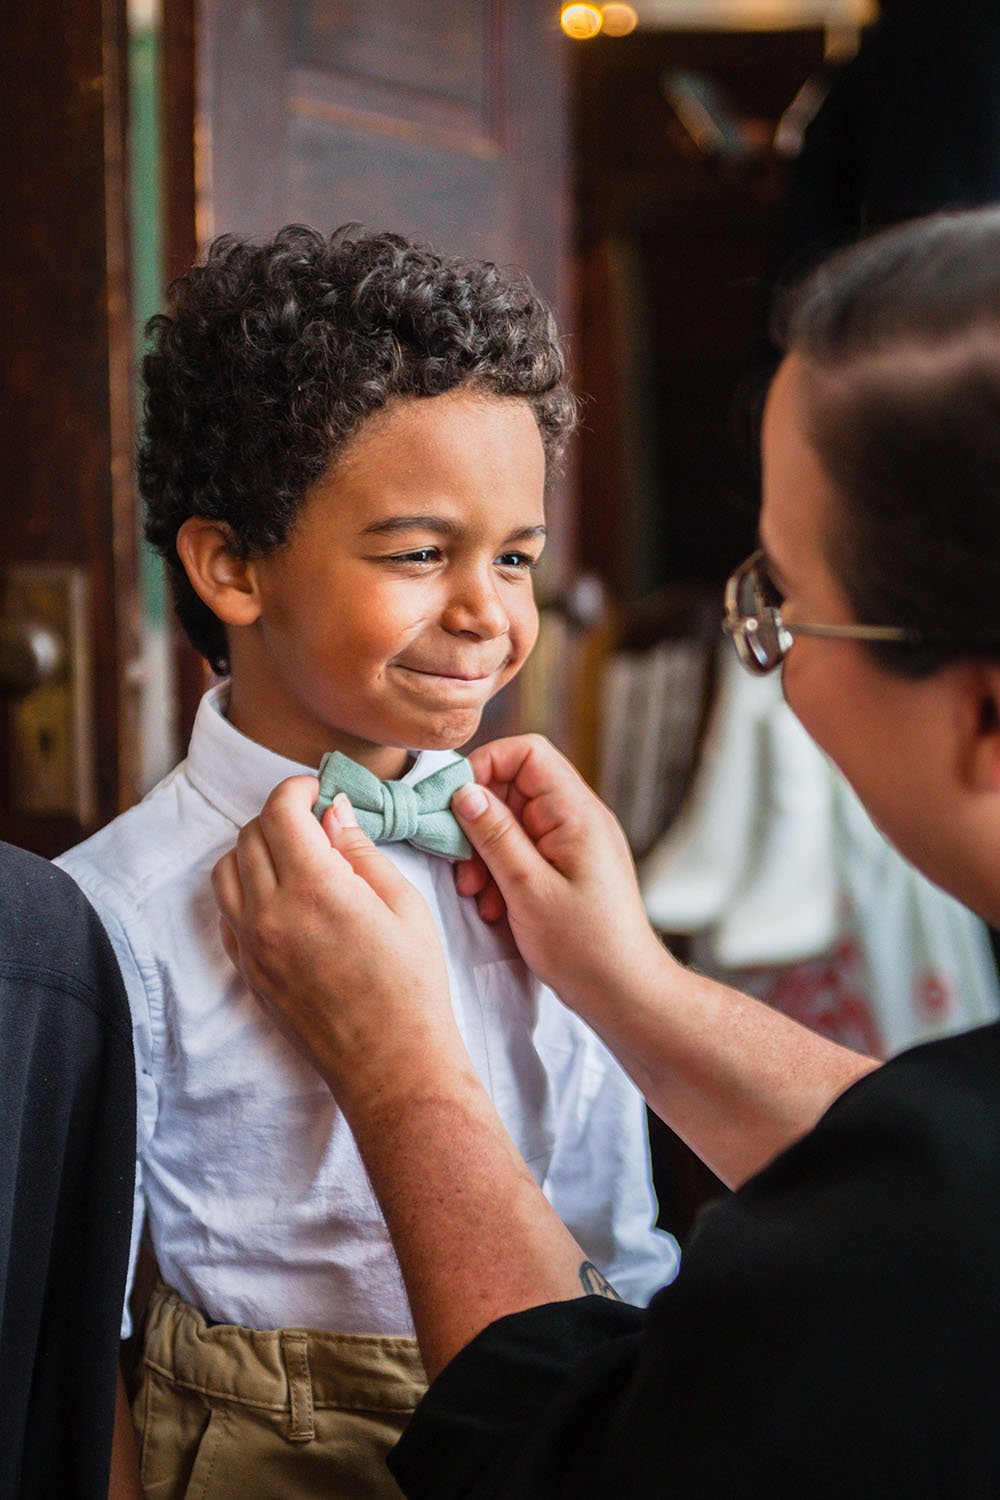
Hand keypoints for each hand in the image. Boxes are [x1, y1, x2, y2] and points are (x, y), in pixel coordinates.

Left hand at [212, 776, 463, 1113]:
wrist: (391, 1063)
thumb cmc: (411, 985)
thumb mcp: (402, 904)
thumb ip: (358, 851)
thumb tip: (332, 811)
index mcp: (314, 889)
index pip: (280, 811)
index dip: (298, 789)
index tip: (318, 790)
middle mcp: (270, 913)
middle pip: (250, 834)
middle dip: (280, 816)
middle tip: (315, 823)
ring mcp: (252, 946)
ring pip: (226, 870)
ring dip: (255, 850)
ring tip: (295, 857)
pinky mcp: (247, 972)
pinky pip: (226, 913)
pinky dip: (244, 890)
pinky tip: (281, 896)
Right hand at [451, 735, 668, 1013]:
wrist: (625, 993)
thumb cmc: (584, 946)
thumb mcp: (528, 889)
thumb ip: (496, 836)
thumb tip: (464, 792)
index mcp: (577, 813)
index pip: (528, 753)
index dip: (485, 767)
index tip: (455, 806)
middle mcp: (579, 819)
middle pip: (515, 787)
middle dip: (479, 822)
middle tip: (462, 866)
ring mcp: (575, 844)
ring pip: (514, 822)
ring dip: (486, 853)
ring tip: (476, 894)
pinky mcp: (569, 868)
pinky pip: (526, 851)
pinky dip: (502, 872)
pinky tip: (494, 907)